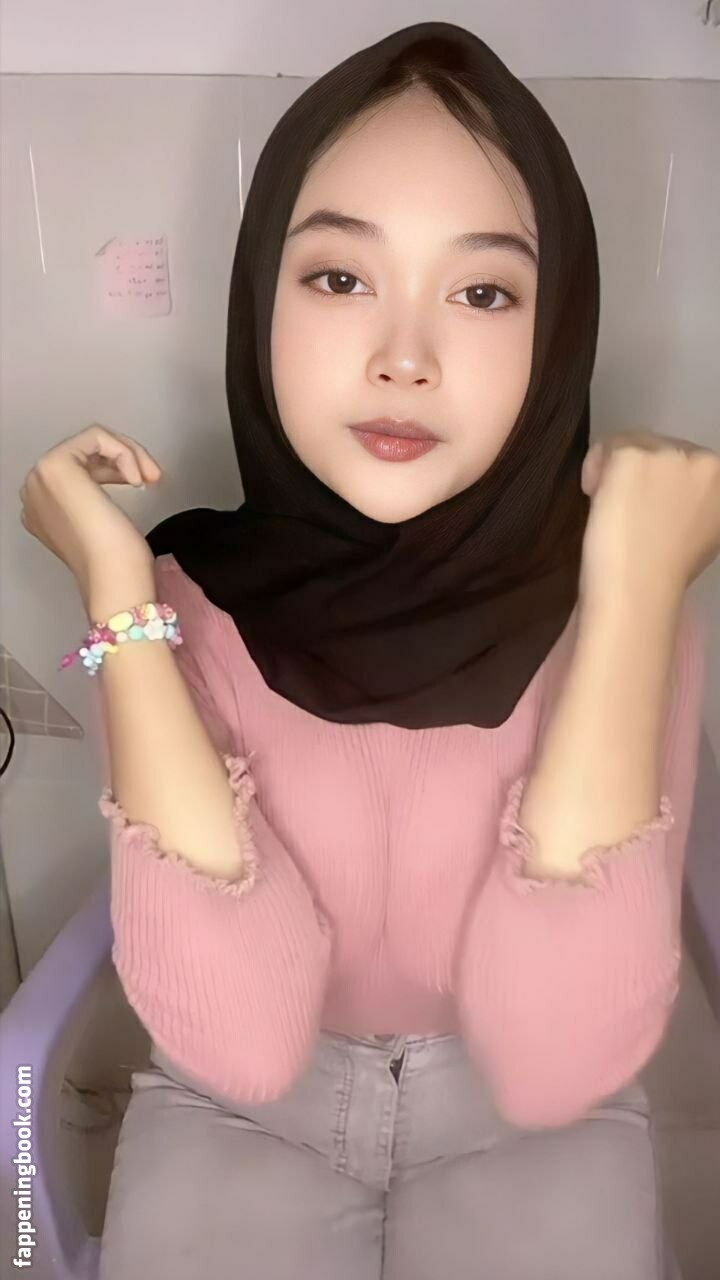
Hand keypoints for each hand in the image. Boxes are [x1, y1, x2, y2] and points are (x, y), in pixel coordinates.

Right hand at [19, 424, 162, 603]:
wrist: (114, 579)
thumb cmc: (116, 564)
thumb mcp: (103, 522)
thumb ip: (96, 498)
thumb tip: (120, 472)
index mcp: (42, 507)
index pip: (79, 467)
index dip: (115, 468)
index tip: (144, 482)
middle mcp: (35, 490)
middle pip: (86, 451)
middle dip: (126, 458)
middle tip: (154, 476)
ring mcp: (41, 477)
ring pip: (93, 440)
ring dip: (129, 454)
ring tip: (150, 476)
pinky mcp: (56, 465)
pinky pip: (96, 437)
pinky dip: (124, 452)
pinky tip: (136, 479)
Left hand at [578, 427, 719, 610]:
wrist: (639, 588)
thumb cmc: (666, 575)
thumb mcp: (702, 534)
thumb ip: (696, 506)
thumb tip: (673, 495)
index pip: (691, 463)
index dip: (665, 481)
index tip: (649, 505)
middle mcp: (708, 461)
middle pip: (665, 449)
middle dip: (645, 474)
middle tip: (629, 510)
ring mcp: (671, 454)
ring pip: (636, 445)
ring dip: (619, 471)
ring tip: (613, 508)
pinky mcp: (634, 455)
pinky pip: (607, 448)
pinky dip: (594, 469)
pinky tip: (594, 497)